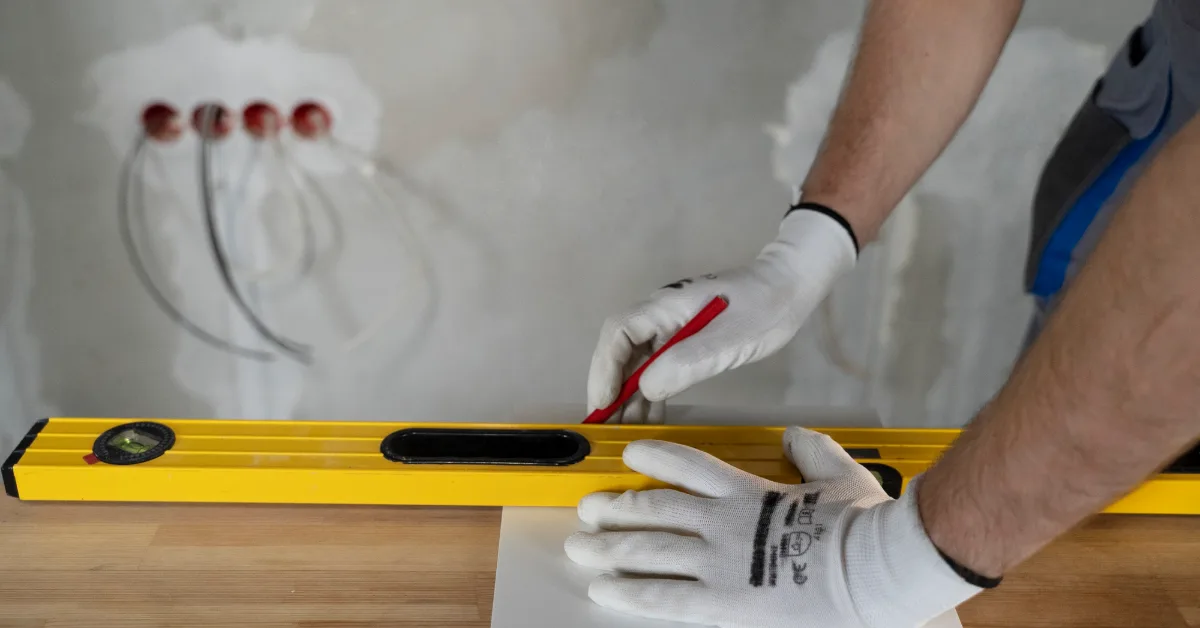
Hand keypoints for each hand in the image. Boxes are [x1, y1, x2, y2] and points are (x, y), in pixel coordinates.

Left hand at [564, 427, 981, 627]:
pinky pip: (663, 596)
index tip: (632, 454)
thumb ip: (812, 452)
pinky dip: (628, 591)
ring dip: (609, 547)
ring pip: (647, 548)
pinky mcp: (723, 602)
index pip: (687, 464)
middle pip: (653, 508)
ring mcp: (719, 561)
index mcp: (748, 491)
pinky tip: (603, 589)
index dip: (654, 456)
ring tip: (580, 546)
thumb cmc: (863, 527)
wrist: (873, 569)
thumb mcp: (842, 475)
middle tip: (588, 510)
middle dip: (615, 509)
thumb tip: (797, 437)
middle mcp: (723, 521)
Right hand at [587, 209, 856, 422]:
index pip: (617, 334)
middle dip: (611, 389)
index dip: (604, 370)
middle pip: (620, 351)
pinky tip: (651, 417)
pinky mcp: (684, 339)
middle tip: (607, 427)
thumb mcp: (728, 340)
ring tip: (626, 431)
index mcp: (664, 306)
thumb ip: (686, 362)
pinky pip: (656, 366)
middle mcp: (659, 315)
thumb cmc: (763, 309)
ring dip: (628, 395)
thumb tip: (645, 388)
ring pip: (636, 362)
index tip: (603, 404)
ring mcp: (670, 327)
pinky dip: (649, 392)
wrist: (790, 287)